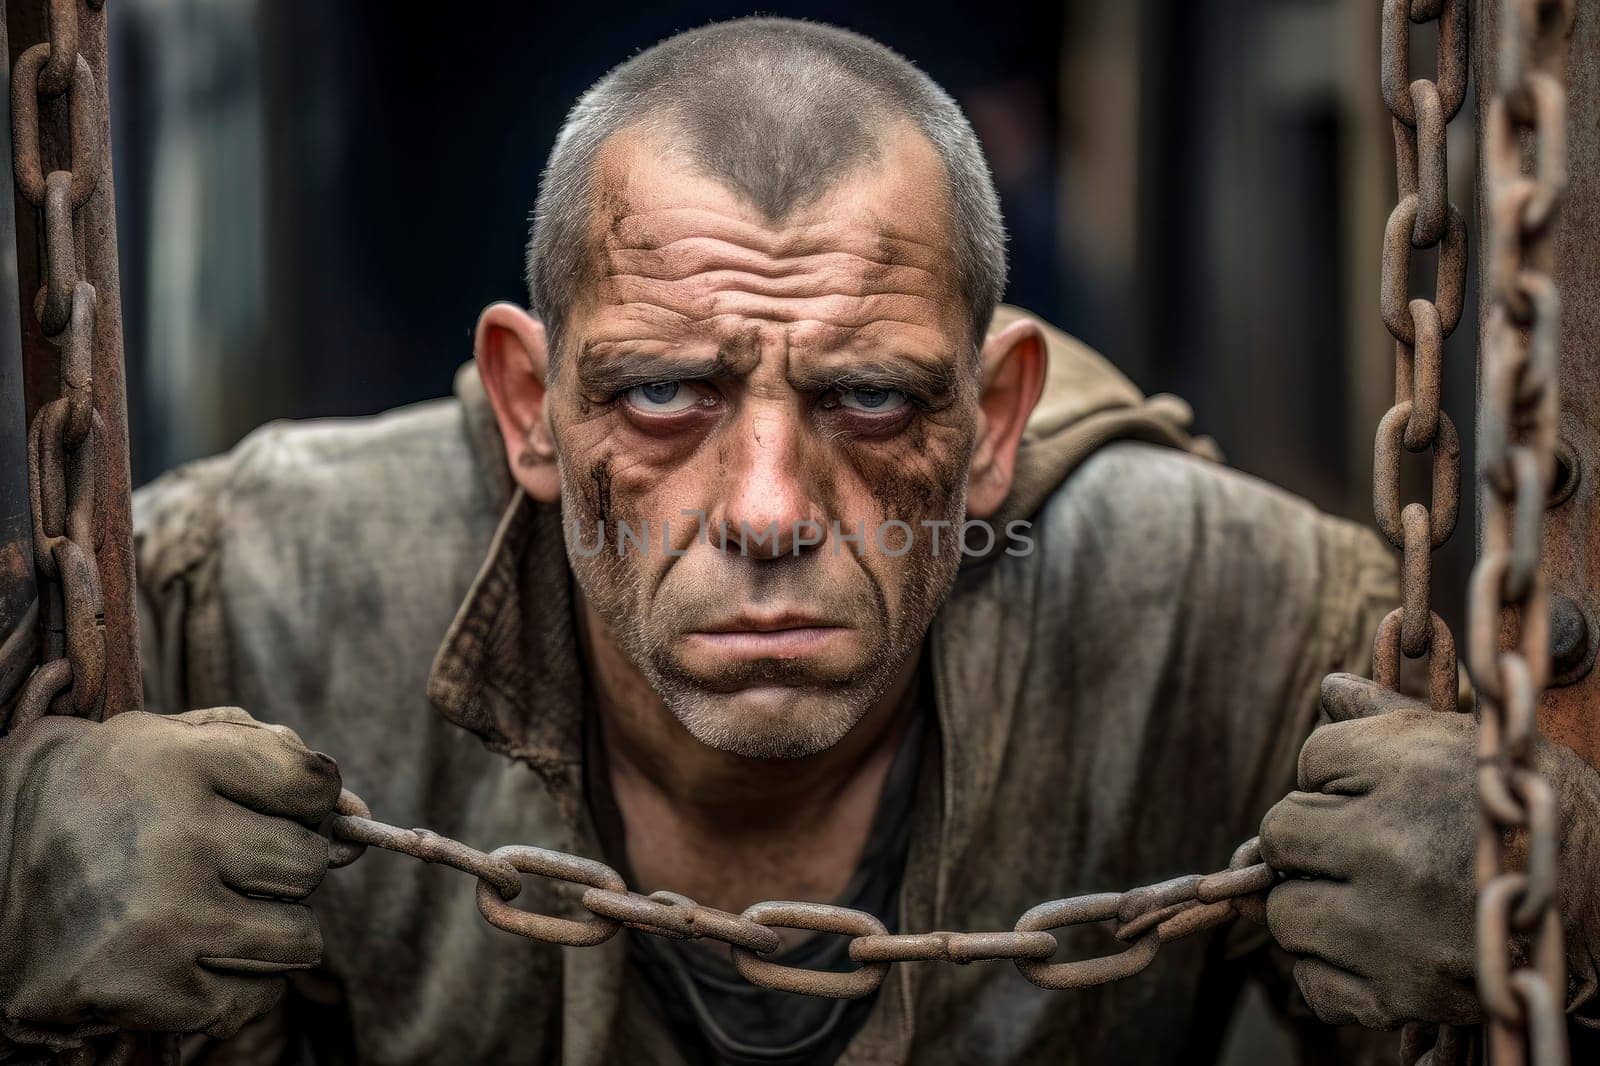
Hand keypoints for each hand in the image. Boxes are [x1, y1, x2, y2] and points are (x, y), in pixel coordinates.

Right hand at [0, 707, 340, 1043]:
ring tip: (199, 911)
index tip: (263, 805)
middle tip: (216, 862)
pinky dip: (224, 986)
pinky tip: (172, 957)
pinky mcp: (146, 989)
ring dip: (263, 931)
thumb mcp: (164, 744)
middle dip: (277, 867)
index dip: (301, 798)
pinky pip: (250, 998)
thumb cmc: (93, 799)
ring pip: (299, 939)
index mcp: (178, 762)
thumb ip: (268, 755)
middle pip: (309, 865)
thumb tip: (360, 815)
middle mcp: (174, 837)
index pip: (315, 783)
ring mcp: (161, 919)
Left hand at [1259, 674, 1478, 1028]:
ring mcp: (1394, 926)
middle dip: (1310, 839)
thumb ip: (1387, 714)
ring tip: (1367, 900)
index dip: (1336, 776)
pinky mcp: (1404, 992)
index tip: (1374, 794)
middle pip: (1279, 833)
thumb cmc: (1532, 812)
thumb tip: (1329, 689)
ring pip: (1285, 911)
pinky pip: (1315, 984)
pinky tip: (1377, 950)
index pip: (1310, 759)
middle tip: (1356, 849)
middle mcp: (1393, 847)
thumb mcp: (1469, 742)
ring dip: (1314, 907)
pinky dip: (1334, 972)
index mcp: (1409, 770)